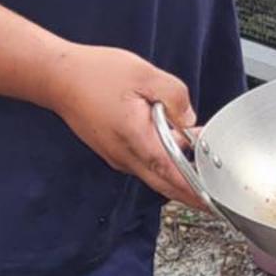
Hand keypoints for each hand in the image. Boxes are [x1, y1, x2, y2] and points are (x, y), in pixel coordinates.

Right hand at [44, 44, 205, 208]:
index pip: (170, 173)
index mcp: (136, 138)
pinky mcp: (114, 151)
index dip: (194, 189)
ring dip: (178, 175)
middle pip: (164, 184)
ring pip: (154, 174)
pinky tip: (177, 149)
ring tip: (204, 169)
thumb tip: (189, 120)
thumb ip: (174, 97)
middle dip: (191, 194)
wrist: (59, 77)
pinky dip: (162, 163)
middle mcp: (125, 155)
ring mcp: (117, 156)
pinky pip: (143, 163)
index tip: (213, 201)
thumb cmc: (96, 74)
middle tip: (217, 200)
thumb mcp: (145, 74)